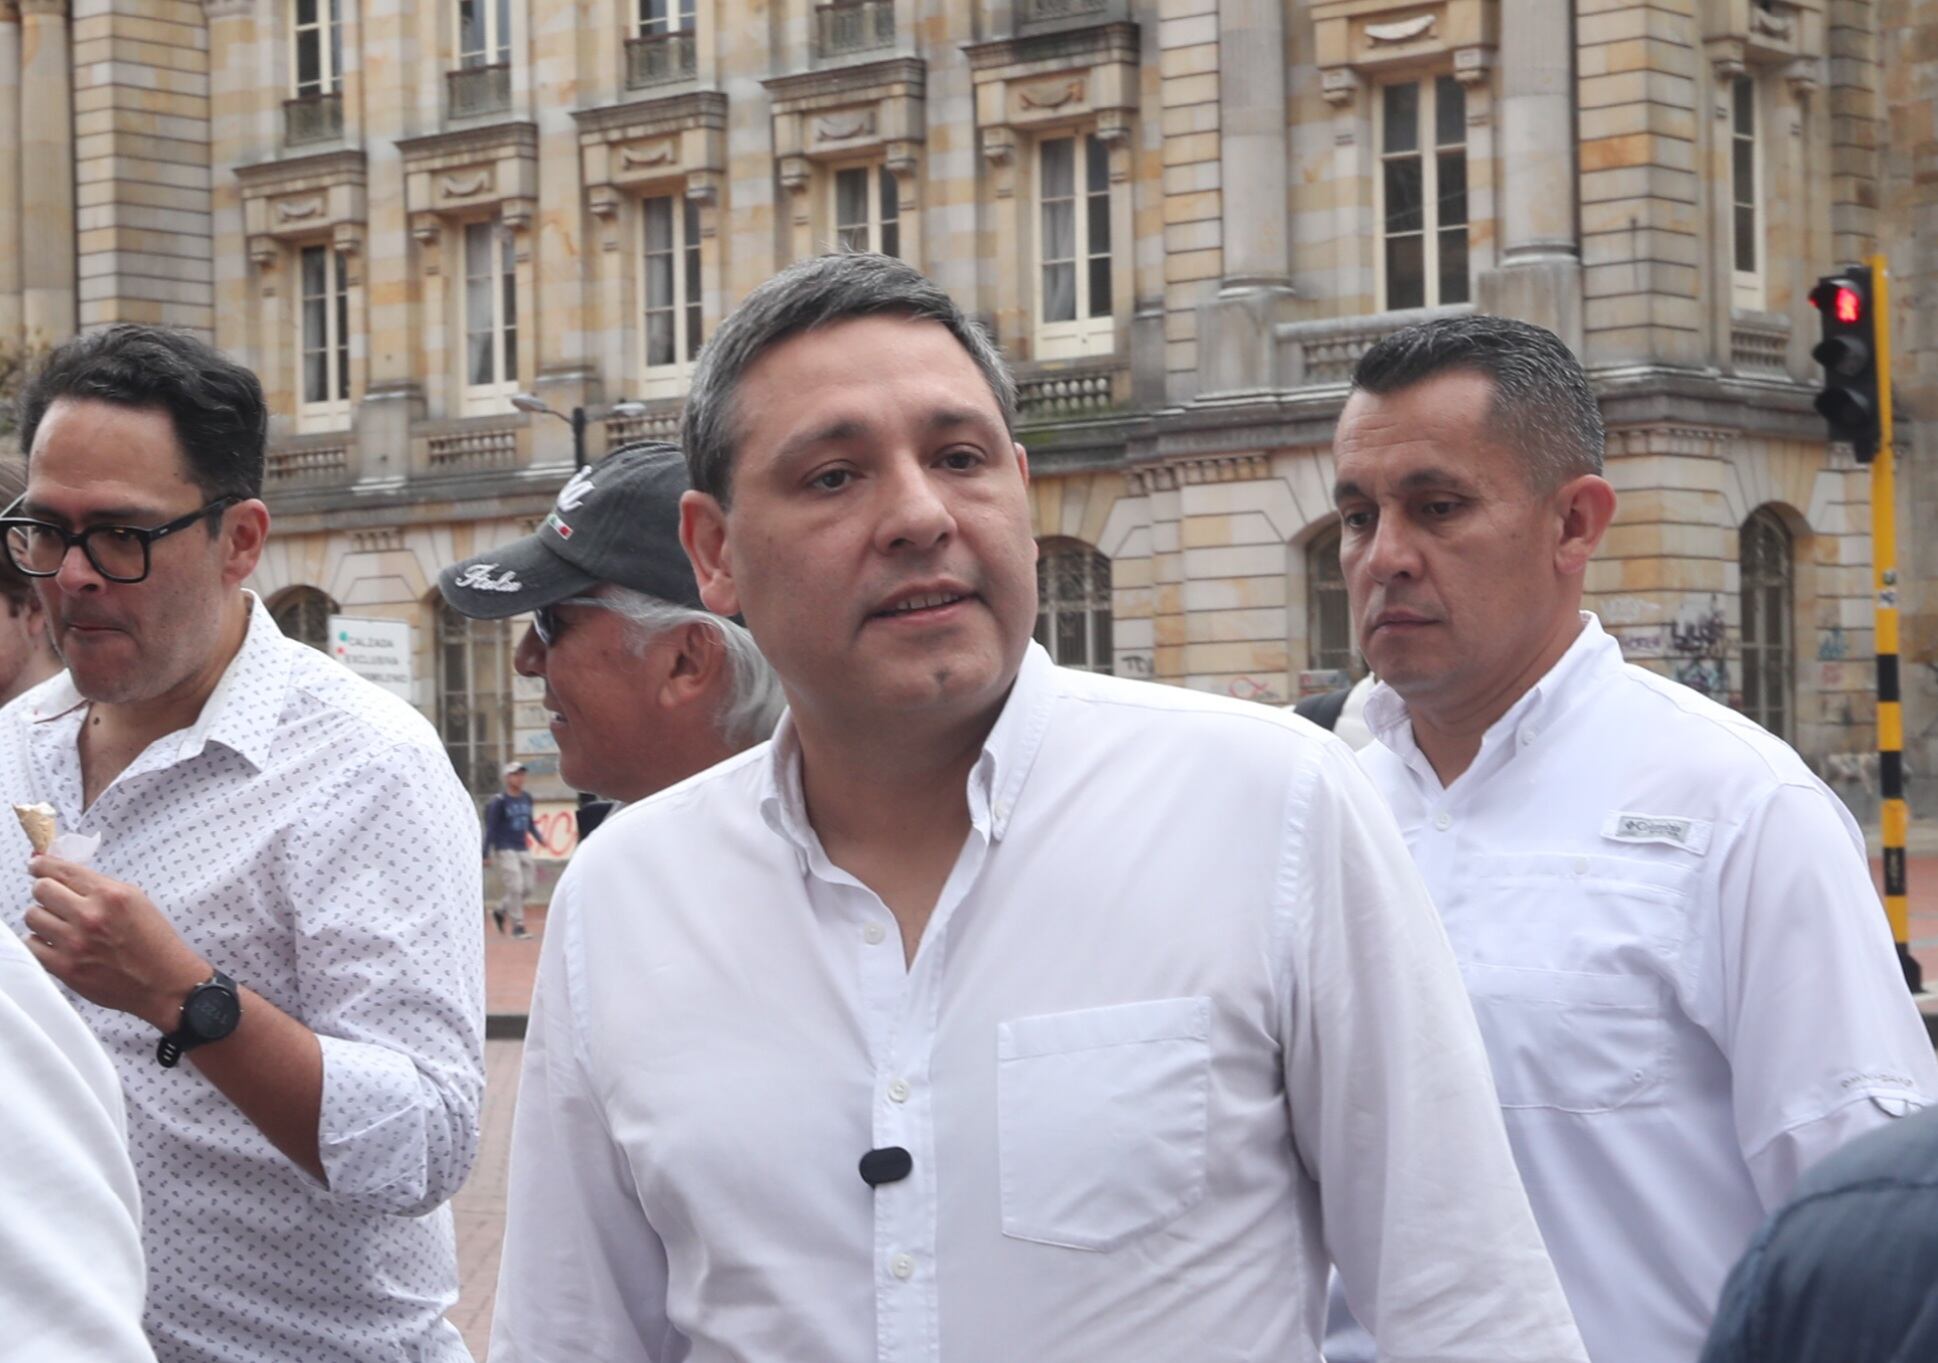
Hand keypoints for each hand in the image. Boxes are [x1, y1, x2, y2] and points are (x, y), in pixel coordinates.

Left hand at [22, 856, 210, 1031]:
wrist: (164, 983)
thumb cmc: (154, 942)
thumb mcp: (136, 901)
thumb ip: (100, 888)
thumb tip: (64, 876)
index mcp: (111, 895)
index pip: (60, 870)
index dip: (42, 865)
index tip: (37, 865)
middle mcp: (90, 915)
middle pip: (41, 890)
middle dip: (45, 892)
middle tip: (54, 899)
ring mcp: (74, 943)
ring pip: (32, 916)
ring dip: (43, 918)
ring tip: (59, 925)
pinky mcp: (65, 968)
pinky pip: (31, 946)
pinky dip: (40, 943)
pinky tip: (56, 944)